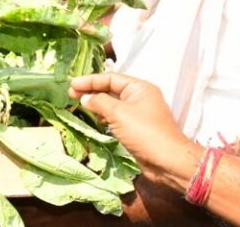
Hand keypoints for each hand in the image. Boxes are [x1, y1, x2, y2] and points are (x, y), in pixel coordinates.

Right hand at [69, 73, 194, 184]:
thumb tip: (85, 98)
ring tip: (80, 106)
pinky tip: (96, 119)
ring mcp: (138, 113)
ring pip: (112, 104)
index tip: (72, 85)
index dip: (90, 80)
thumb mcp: (119, 113)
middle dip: (91, 91)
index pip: (110, 78)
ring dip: (97, 104)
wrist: (168, 161)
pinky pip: (116, 117)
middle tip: (71, 95)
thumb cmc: (144, 132)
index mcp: (139, 87)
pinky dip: (104, 116)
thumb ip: (99, 102)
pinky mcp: (136, 128)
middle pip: (110, 89)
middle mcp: (139, 97)